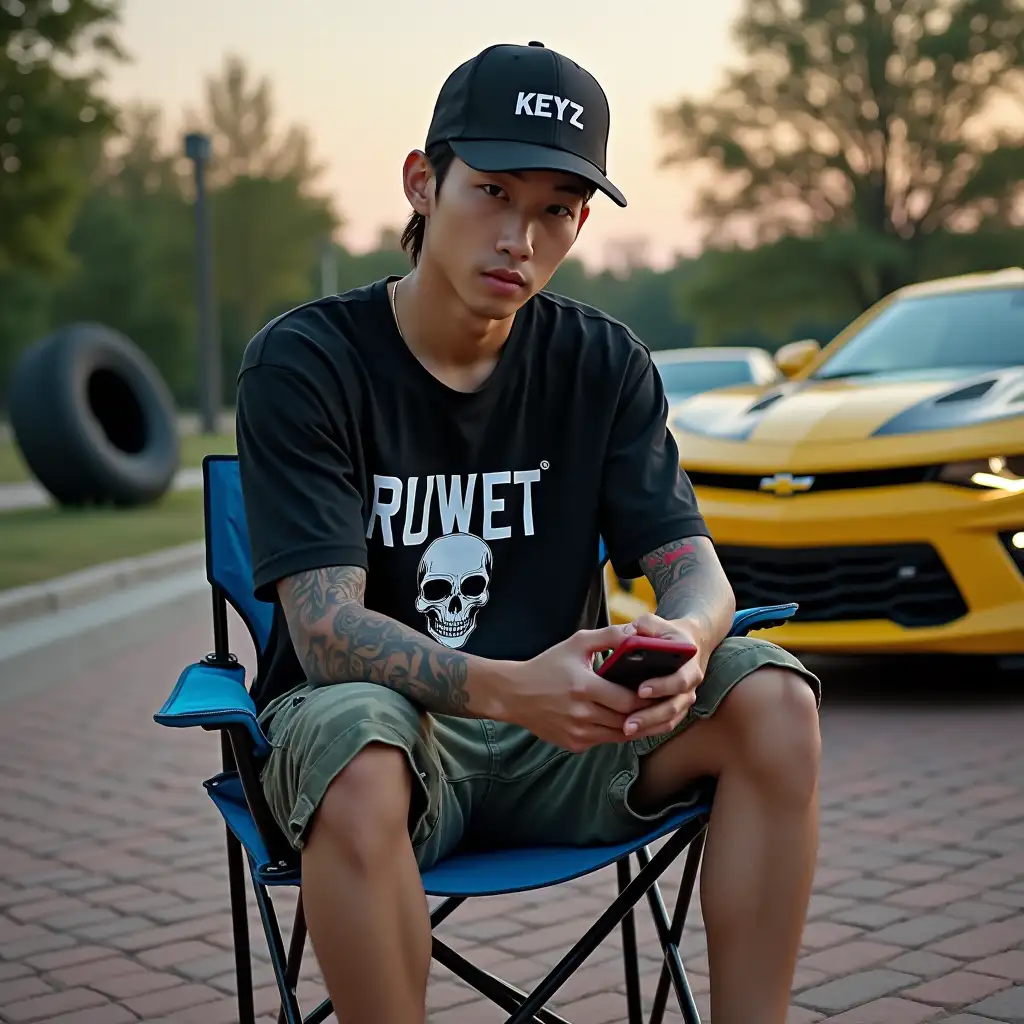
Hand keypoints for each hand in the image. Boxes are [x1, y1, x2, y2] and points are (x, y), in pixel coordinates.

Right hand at [503, 624, 654, 751]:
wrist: (514, 694)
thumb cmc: (548, 666)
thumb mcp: (576, 644)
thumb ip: (609, 636)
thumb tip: (637, 632)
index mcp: (584, 688)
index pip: (629, 700)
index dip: (647, 698)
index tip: (657, 690)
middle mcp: (581, 714)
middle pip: (627, 721)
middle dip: (646, 713)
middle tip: (660, 703)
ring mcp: (577, 733)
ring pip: (619, 736)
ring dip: (634, 726)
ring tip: (648, 713)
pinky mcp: (574, 744)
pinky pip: (603, 741)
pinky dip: (614, 732)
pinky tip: (622, 720)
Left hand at [621, 614, 705, 740]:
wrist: (688, 643)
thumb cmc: (665, 633)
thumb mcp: (657, 623)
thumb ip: (646, 625)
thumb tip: (631, 632)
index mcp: (689, 663)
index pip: (679, 679)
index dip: (662, 686)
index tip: (640, 690)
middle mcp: (691, 684)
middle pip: (674, 706)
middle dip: (650, 715)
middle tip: (628, 723)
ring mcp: (685, 698)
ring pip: (670, 719)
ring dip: (648, 727)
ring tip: (625, 730)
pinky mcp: (677, 709)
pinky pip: (666, 725)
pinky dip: (650, 730)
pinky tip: (629, 732)